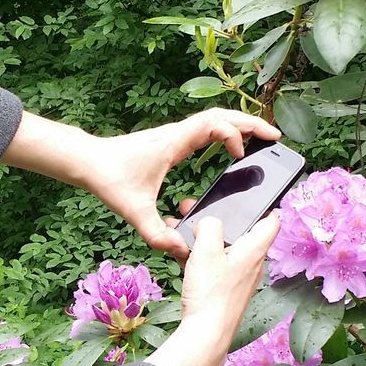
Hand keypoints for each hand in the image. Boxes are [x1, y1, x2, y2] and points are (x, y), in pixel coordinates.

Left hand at [83, 109, 279, 259]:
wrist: (88, 161)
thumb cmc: (109, 179)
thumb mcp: (134, 212)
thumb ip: (157, 234)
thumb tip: (182, 250)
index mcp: (173, 143)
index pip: (212, 125)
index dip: (232, 135)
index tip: (240, 156)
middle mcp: (177, 133)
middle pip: (222, 115)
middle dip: (251, 123)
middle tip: (276, 137)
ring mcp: (175, 134)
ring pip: (215, 118)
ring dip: (240, 124)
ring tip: (263, 137)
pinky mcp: (171, 140)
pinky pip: (205, 128)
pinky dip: (225, 131)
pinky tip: (233, 146)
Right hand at [179, 212, 279, 328]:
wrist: (206, 333)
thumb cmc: (211, 294)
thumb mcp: (206, 250)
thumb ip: (209, 226)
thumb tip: (209, 221)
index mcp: (254, 249)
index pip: (271, 220)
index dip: (263, 205)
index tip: (247, 198)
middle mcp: (252, 263)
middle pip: (241, 233)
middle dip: (219, 221)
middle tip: (198, 213)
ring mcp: (239, 277)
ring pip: (224, 249)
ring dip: (205, 240)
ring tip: (183, 235)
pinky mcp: (226, 289)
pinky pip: (216, 265)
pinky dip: (201, 258)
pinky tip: (183, 256)